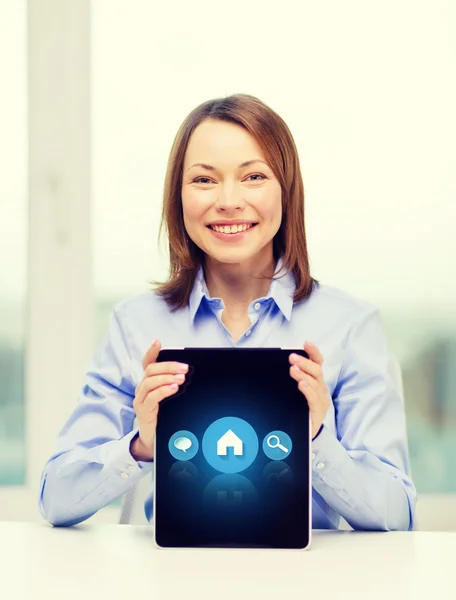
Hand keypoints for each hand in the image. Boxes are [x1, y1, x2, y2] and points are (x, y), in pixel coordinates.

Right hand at [130, 340, 187, 460]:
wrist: (154, 439)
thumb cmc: (165, 415)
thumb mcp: (171, 397)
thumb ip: (176, 384)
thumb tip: (189, 372)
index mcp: (149, 382)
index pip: (147, 362)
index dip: (152, 351)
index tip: (158, 342)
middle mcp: (142, 388)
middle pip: (150, 369)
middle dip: (168, 365)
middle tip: (185, 367)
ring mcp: (141, 399)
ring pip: (149, 381)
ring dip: (167, 377)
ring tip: (182, 378)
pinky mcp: (143, 411)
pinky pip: (151, 397)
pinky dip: (163, 390)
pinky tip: (174, 388)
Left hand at [289, 341, 329, 439]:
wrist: (298, 434)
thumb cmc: (295, 408)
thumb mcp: (292, 391)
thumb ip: (291, 378)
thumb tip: (280, 364)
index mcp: (315, 381)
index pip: (317, 363)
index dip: (313, 352)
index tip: (306, 343)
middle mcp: (320, 389)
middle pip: (317, 371)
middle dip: (305, 362)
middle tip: (291, 357)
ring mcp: (321, 401)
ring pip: (316, 384)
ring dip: (303, 375)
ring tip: (293, 369)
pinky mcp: (318, 412)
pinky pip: (314, 399)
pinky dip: (308, 390)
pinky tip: (301, 384)